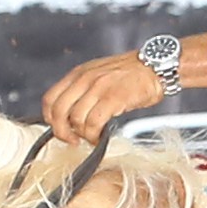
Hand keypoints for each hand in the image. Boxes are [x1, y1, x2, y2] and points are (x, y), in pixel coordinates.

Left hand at [39, 34, 206, 144]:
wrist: (157, 66)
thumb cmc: (131, 74)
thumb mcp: (99, 74)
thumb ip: (83, 90)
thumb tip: (71, 115)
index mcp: (78, 73)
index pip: (50, 99)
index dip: (50, 119)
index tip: (61, 130)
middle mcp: (85, 79)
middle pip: (58, 111)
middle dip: (62, 132)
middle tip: (73, 140)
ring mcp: (98, 88)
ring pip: (76, 119)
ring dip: (82, 135)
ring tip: (93, 137)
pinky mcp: (114, 98)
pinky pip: (94, 123)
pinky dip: (94, 136)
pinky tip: (102, 137)